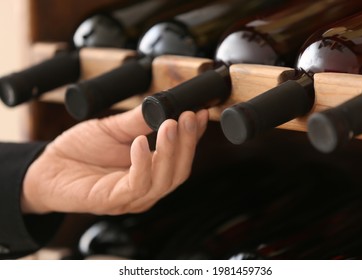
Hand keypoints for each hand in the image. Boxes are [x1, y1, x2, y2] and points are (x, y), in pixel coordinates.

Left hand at [21, 105, 208, 214]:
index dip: (193, 136)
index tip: (199, 113)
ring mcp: (132, 197)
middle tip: (186, 116)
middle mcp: (146, 187)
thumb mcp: (115, 129)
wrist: (46, 167)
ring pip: (164, 181)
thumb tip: (164, 104)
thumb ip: (139, 121)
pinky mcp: (113, 201)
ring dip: (170, 151)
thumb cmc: (80, 150)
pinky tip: (140, 142)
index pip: (181, 156)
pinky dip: (143, 163)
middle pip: (179, 172)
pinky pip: (137, 185)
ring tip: (169, 125)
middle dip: (186, 143)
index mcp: (151, 171)